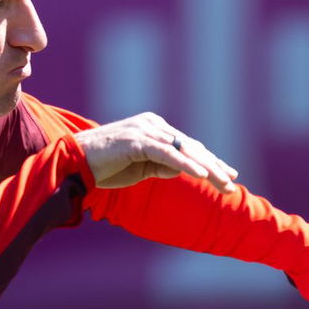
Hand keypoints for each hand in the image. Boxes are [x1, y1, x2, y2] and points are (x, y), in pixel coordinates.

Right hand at [74, 113, 236, 193]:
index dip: (210, 161)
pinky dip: (186, 165)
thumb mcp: (140, 166)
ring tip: (224, 183)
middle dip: (214, 166)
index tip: (228, 176)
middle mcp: (152, 125)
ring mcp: (145, 131)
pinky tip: (202, 175)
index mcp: (153, 128)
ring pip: (184, 150)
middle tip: (233, 183)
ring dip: (207, 169)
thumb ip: (162, 165)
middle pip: (191, 146)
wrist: (74, 163)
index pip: (188, 145)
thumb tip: (186, 169)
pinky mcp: (137, 141)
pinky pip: (168, 155)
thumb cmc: (104, 166)